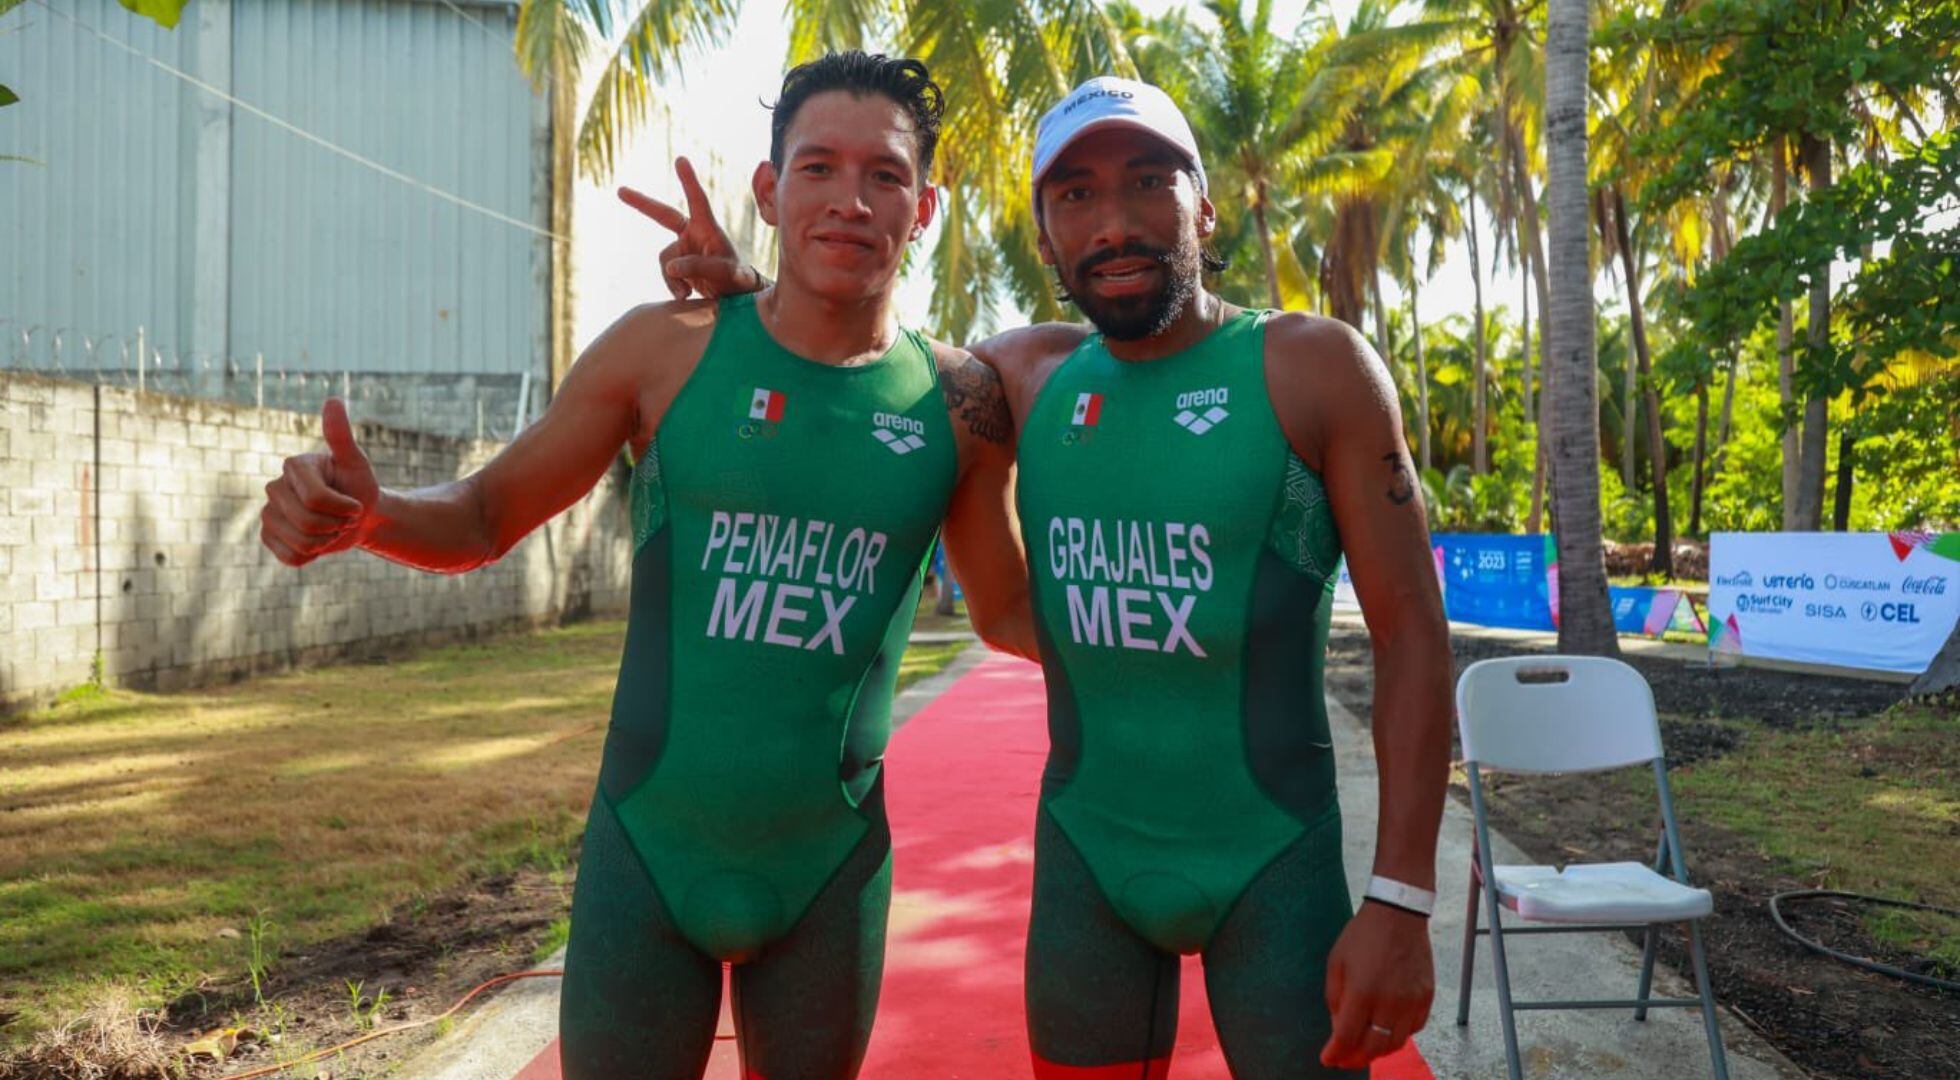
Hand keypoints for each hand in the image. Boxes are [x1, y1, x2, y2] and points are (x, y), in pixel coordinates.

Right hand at [260, 397, 380, 566]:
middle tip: (344, 517)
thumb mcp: (357, 463)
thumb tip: (333, 400)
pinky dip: (312, 556)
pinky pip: (290, 558)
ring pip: (300, 543)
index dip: (344, 508)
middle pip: (308, 523)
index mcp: (294, 466)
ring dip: (327, 542)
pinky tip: (317, 542)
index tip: (354, 503)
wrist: (359, 517)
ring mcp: (268, 513)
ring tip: (331, 528)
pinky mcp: (268, 537)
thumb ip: (341, 436)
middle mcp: (274, 487)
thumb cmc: (359, 487)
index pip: (316, 499)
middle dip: (337, 526)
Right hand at [619, 156, 761, 299]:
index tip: (681, 160)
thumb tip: (671, 267)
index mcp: (707, 228)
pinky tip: (685, 296)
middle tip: (620, 191)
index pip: (698, 200)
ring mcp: (684, 249)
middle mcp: (693, 234)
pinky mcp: (679, 266)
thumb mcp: (723, 273)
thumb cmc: (738, 280)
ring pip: (665, 260)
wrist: (736, 297)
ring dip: (671, 278)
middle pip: (663, 215)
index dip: (688, 181)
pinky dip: (672, 286)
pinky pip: (666, 274)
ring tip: (686, 293)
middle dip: (642, 204)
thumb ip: (698, 267)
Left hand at [1320, 899, 1434, 1070]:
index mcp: (1363, 992)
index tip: (1327, 1059)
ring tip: (1364, 1049)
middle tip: (1345, 1059)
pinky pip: (1414, 1029)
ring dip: (1378, 1051)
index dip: (1336, 1053)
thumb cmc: (1362, 936)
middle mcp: (1390, 1002)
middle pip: (1374, 1047)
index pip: (1348, 1037)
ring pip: (1396, 1043)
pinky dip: (1398, 1035)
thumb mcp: (1336, 963)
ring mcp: (1412, 1001)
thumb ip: (1336, 999)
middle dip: (1356, 1059)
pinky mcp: (1427, 997)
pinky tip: (1387, 1030)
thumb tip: (1339, 1028)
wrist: (1398, 914)